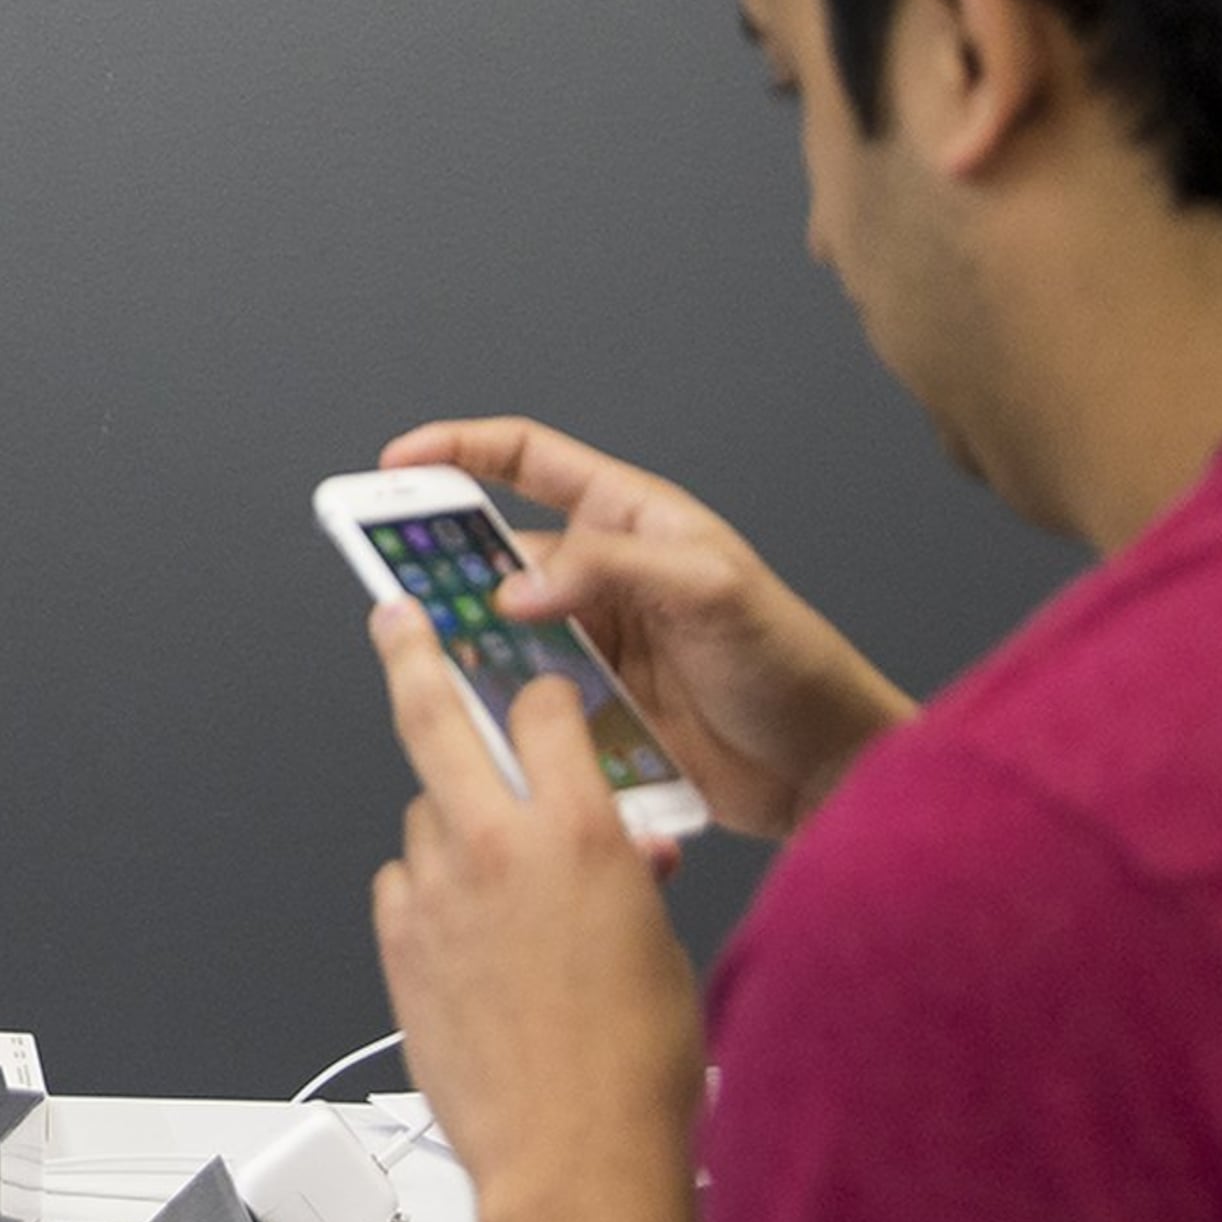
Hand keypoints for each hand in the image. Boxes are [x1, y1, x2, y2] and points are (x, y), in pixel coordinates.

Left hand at [369, 603, 700, 1221]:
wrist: (572, 1152)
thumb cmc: (634, 1066)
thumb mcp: (658, 945)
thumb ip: (626, 878)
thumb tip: (625, 856)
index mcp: (581, 836)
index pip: (545, 713)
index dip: (541, 693)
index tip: (534, 684)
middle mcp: (498, 848)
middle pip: (435, 717)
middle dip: (412, 654)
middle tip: (395, 621)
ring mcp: (438, 892)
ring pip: (423, 814)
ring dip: (450, 825)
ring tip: (488, 877)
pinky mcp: (397, 940)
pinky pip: (403, 883)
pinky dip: (427, 891)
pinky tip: (458, 930)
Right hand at [387, 416, 914, 837]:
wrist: (827, 771)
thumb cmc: (791, 663)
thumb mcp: (710, 591)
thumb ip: (608, 571)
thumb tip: (514, 585)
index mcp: (630, 520)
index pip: (528, 460)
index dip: (458, 450)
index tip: (398, 464)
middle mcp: (602, 575)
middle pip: (495, 551)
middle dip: (439, 561)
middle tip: (394, 581)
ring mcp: (593, 642)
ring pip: (498, 629)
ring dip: (466, 641)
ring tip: (439, 657)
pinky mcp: (590, 708)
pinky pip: (520, 694)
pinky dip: (494, 703)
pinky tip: (486, 715)